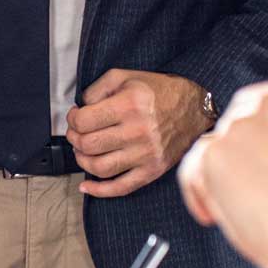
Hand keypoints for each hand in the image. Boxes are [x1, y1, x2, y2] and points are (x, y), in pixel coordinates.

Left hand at [67, 69, 210, 197]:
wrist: (195, 108)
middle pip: (88, 145)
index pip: (84, 121)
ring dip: (83, 161)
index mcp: (129, 105)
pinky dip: (99, 191)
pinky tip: (87, 186)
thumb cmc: (159, 92)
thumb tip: (80, 109)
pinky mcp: (152, 170)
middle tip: (76, 133)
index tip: (75, 117)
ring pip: (99, 168)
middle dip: (74, 139)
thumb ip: (97, 89)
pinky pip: (120, 188)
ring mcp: (145, 154)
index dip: (72, 119)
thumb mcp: (125, 77)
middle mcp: (137, 131)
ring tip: (83, 152)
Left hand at [178, 79, 267, 267]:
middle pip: (231, 124)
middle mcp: (266, 103)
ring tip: (240, 208)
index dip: (254, 138)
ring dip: (218, 178)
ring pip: (209, 148)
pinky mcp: (213, 153)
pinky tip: (216, 215)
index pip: (258, 104)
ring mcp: (238, 126)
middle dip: (235, 157)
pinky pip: (190, 170)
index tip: (257, 160)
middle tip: (247, 189)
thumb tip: (245, 146)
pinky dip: (197, 195)